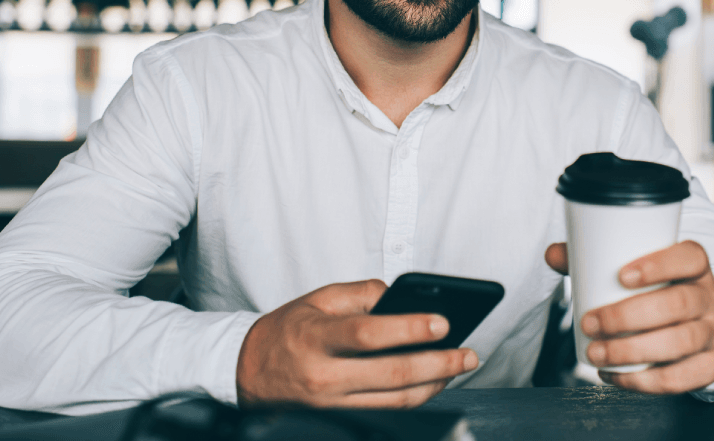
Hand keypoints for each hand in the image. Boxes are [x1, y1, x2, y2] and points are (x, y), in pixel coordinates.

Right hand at [236, 279, 477, 407]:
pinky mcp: (337, 420)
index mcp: (316, 336)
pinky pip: (384, 413)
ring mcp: (330, 404)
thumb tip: (402, 298)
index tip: (443, 322)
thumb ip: (362, 293)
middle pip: (391, 375)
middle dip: (438, 365)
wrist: (246, 372)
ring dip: (434, 386)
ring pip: (394, 402)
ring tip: (458, 367)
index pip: (369, 333)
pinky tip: (432, 383)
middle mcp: (324, 375)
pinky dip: (414, 399)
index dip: (409, 328)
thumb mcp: (318, 298)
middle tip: (467, 353)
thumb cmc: (287, 330)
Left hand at [545, 240, 713, 393]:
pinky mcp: (709, 365)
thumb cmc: (657, 290)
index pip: (689, 257)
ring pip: (681, 342)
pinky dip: (644, 382)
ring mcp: (713, 332)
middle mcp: (708, 297)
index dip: (659, 265)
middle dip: (629, 316)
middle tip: (591, 323)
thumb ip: (594, 258)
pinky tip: (615, 376)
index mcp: (693, 266)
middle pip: (679, 304)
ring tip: (597, 353)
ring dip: (632, 351)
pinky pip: (681, 377)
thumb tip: (553, 253)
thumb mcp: (635, 268)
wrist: (696, 324)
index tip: (621, 275)